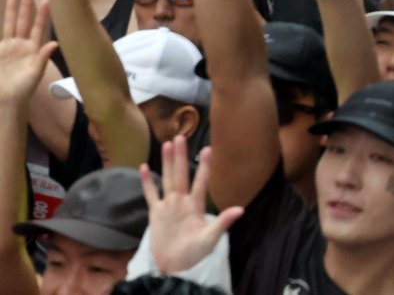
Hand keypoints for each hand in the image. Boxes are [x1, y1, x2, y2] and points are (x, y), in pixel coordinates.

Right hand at [0, 0, 56, 107]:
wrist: (5, 99)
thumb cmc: (23, 89)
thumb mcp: (35, 73)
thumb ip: (43, 58)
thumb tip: (54, 43)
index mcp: (34, 49)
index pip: (38, 27)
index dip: (42, 14)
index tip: (46, 0)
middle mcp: (22, 45)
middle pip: (24, 21)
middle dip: (26, 7)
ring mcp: (10, 47)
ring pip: (11, 24)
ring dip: (12, 10)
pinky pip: (1, 33)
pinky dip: (2, 23)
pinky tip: (3, 11)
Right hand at [141, 138, 243, 276]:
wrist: (174, 266)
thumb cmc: (195, 253)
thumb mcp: (210, 239)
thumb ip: (222, 223)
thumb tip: (240, 209)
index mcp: (195, 206)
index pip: (201, 181)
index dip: (204, 166)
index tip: (208, 148)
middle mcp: (182, 202)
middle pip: (181, 174)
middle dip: (181, 156)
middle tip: (180, 136)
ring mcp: (168, 206)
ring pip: (167, 180)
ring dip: (167, 163)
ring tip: (167, 144)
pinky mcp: (155, 214)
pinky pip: (151, 195)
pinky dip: (147, 182)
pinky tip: (144, 167)